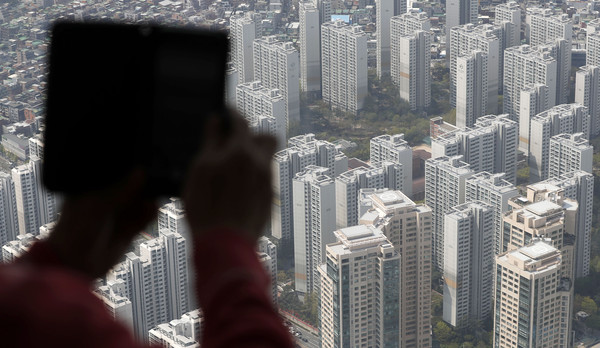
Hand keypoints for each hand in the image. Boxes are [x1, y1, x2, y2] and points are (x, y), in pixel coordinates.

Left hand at [46, 170, 156, 278]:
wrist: (74, 264)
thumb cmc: (76, 229)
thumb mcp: (98, 205)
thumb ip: (120, 190)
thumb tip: (141, 172)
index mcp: (95, 187)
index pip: (118, 173)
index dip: (131, 168)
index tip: (144, 164)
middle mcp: (108, 199)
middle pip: (133, 186)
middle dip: (144, 184)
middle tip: (155, 180)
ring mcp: (119, 214)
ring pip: (141, 202)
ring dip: (149, 199)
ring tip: (152, 199)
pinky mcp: (128, 229)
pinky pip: (144, 218)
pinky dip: (150, 214)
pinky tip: (153, 209)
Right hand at [182, 114, 275, 243]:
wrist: (225, 244)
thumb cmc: (206, 207)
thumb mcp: (200, 170)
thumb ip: (210, 142)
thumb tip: (216, 122)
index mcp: (242, 152)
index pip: (241, 122)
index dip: (233, 114)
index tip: (226, 112)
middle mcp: (261, 164)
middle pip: (267, 137)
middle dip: (253, 134)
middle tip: (234, 142)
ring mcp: (268, 182)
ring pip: (266, 159)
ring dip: (252, 157)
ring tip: (232, 168)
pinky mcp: (269, 199)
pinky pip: (263, 179)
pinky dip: (252, 176)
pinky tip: (235, 188)